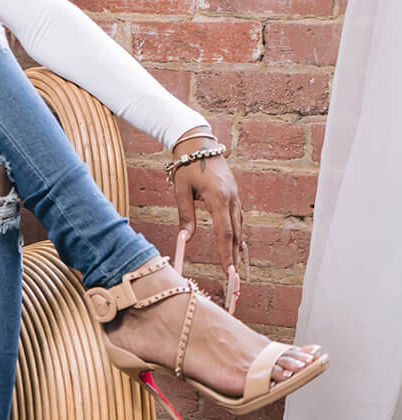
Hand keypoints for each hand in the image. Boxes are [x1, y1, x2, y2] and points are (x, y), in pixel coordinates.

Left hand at [171, 131, 242, 272]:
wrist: (199, 144)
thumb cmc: (186, 166)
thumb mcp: (181, 190)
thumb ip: (185, 215)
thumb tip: (186, 239)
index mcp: (218, 197)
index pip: (223, 231)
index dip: (225, 252)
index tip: (227, 269)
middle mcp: (231, 197)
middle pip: (234, 232)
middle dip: (233, 254)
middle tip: (233, 275)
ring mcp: (235, 195)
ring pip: (238, 225)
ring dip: (236, 245)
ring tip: (234, 264)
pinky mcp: (234, 193)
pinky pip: (237, 216)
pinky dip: (236, 231)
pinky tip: (235, 242)